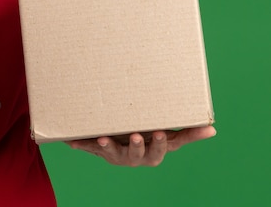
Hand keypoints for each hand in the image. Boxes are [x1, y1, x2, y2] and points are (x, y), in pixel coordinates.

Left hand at [66, 126, 215, 166]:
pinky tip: (72, 142)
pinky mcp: (100, 151)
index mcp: (155, 150)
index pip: (163, 148)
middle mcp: (137, 156)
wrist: (120, 140)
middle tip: (137, 136)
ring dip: (109, 147)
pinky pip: (89, 149)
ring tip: (104, 139)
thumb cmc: (146, 132)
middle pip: (139, 155)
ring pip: (114, 154)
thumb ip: (186, 131)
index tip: (161, 133)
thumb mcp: (164, 131)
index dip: (161, 143)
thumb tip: (213, 129)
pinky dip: (82, 145)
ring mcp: (118, 155)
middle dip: (138, 146)